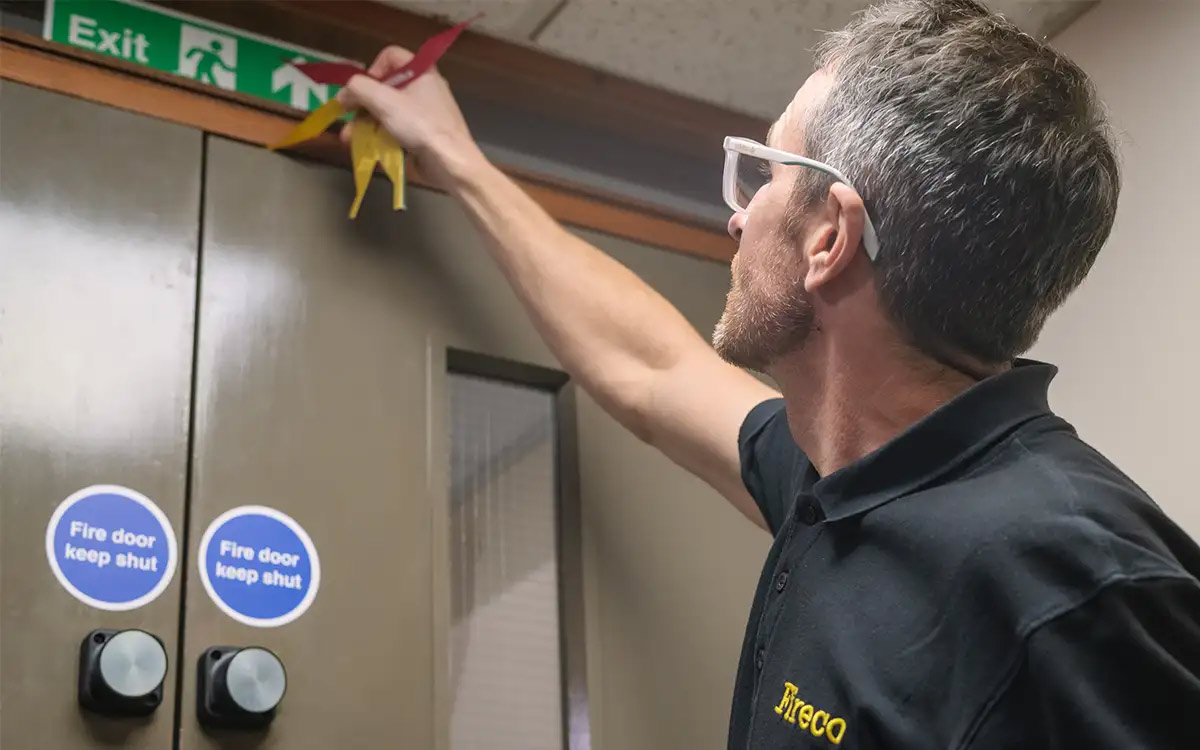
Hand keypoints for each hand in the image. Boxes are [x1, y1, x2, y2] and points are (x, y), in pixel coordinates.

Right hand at [337, 46, 485, 188]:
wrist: (450, 162)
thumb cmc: (420, 124)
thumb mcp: (384, 101)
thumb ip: (358, 89)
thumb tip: (343, 94)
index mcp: (421, 71)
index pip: (391, 56)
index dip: (372, 69)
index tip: (363, 89)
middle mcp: (424, 88)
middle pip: (385, 87)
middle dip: (362, 103)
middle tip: (346, 116)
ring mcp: (424, 112)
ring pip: (388, 111)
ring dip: (365, 123)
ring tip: (349, 138)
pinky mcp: (423, 134)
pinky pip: (396, 128)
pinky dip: (380, 135)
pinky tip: (365, 147)